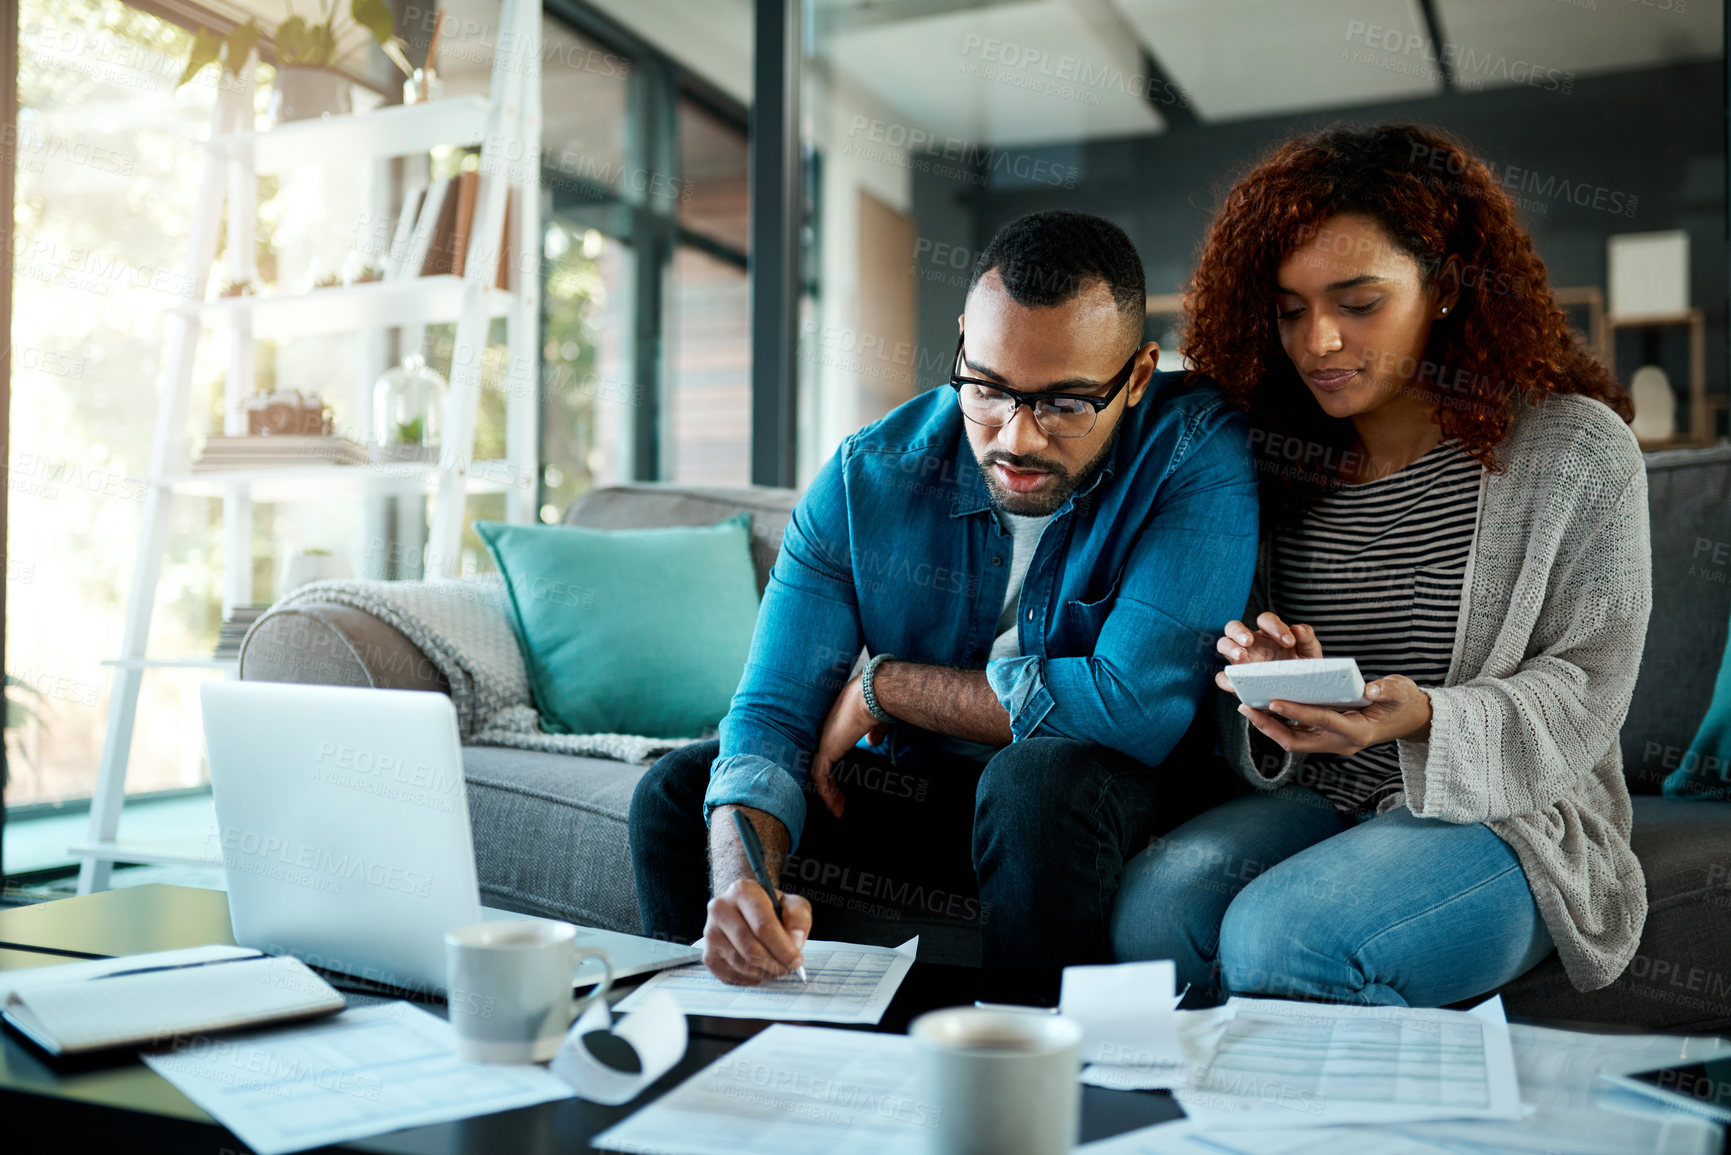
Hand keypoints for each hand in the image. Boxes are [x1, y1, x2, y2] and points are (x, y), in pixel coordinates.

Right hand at [702, 877, 812, 985]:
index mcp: (742, 891)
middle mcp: (720, 909)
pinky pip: (733, 975)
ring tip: (777, 967)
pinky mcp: (708, 955)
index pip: (763, 926)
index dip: (783, 948)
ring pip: (742, 964)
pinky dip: (752, 978)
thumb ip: (798, 918)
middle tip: (789, 968)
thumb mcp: (792, 903)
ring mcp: (710, 933)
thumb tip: (794, 941)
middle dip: (775, 964)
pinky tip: (761, 969)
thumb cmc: (771, 908)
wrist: (744, 911)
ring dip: (765, 973)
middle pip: (750, 948)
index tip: (797, 960)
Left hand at [809, 673, 887, 818]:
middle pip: (822, 765)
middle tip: (839, 801)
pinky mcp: (826, 750)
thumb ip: (873, 733)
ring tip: (838, 809)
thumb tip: (873, 743)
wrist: (872, 696)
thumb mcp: (875, 723)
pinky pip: (820, 777)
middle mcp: (826, 734)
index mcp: (836, 727)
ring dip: (829, 794)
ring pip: (820, 774)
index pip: (829, 752)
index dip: (834, 770)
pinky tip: (835, 806)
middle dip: (830, 785)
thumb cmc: (876, 704)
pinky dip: (827, 793)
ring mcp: (824, 742)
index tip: (841, 784)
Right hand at [1213, 612, 1324, 694]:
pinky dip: (1225, 679)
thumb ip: (1307, 639)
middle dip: (1239, 632)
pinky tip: (1235, 683)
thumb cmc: (1302, 670)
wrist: (1299, 696)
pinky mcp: (1235, 680)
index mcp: (1269, 633)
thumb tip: (1297, 629)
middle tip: (1249, 641)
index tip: (1288, 641)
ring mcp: (1240, 660)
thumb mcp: (1310, 654)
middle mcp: (1251, 643)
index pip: (1265, 620)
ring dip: (1229, 648)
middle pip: (1234, 626)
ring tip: (1241, 656)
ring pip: (1223, 644)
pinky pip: (1222, 677)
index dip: (1274, 626)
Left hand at [1237, 674, 1432, 755]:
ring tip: (1248, 707)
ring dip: (1270, 726)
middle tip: (1247, 707)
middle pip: (1297, 741)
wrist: (1411, 720)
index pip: (1321, 721)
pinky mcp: (1328, 738)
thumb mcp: (1401, 692)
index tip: (1274, 701)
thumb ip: (1387, 690)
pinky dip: (1281, 723)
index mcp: (1358, 732)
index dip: (1297, 712)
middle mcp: (1341, 742)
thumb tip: (1370, 690)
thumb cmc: (1405, 702)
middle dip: (1270, 726)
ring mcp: (1333, 743)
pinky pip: (1299, 734)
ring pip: (1294, 740)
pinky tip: (1265, 708)